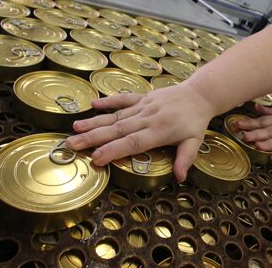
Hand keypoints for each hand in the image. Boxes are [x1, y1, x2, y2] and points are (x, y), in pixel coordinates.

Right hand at [65, 83, 216, 181]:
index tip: (95, 159)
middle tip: (72, 145)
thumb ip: (185, 159)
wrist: (199, 94)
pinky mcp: (143, 97)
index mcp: (160, 131)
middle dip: (94, 138)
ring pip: (116, 115)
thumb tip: (180, 178)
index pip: (133, 143)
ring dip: (95, 122)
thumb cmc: (195, 121)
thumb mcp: (194, 142)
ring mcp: (144, 106)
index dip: (114, 150)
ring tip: (75, 129)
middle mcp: (148, 117)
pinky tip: (93, 104)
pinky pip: (124, 98)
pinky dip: (109, 101)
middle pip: (118, 129)